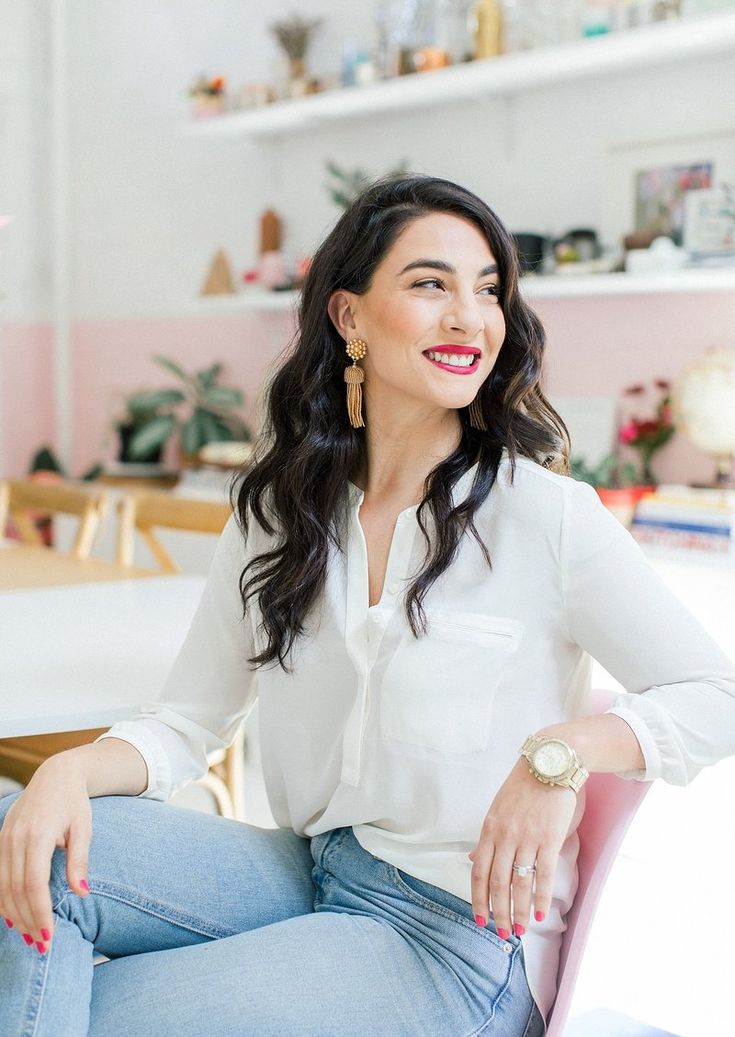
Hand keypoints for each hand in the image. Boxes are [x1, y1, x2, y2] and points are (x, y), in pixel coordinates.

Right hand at [0, 755, 91, 953]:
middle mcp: (16, 839)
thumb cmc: (74, 803)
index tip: (49, 935)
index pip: (34, 883)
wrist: (55, 776)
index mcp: (38, 835)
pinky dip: (5, 899)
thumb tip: (82, 893)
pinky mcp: (0, 841)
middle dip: (28, 920)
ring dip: (14, 915)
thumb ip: (79, 860)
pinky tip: (14, 917)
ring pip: (3, 887)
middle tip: (41, 945)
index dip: (40, 911)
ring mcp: (4, 840)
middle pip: (16, 890)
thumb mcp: (83, 828)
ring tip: (30, 936)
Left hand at [468, 757, 577, 937]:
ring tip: (519, 930)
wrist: (549, 763)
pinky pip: (543, 874)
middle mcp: (505, 836)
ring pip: (519, 883)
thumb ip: (487, 837)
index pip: (479, 871)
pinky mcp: (549, 838)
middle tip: (501, 933)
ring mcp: (527, 838)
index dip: (478, 898)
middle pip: (497, 883)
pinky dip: (540, 897)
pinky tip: (539, 914)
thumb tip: (473, 858)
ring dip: (518, 911)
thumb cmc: (523, 786)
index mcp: (489, 829)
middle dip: (497, 912)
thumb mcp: (497, 808)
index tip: (479, 918)